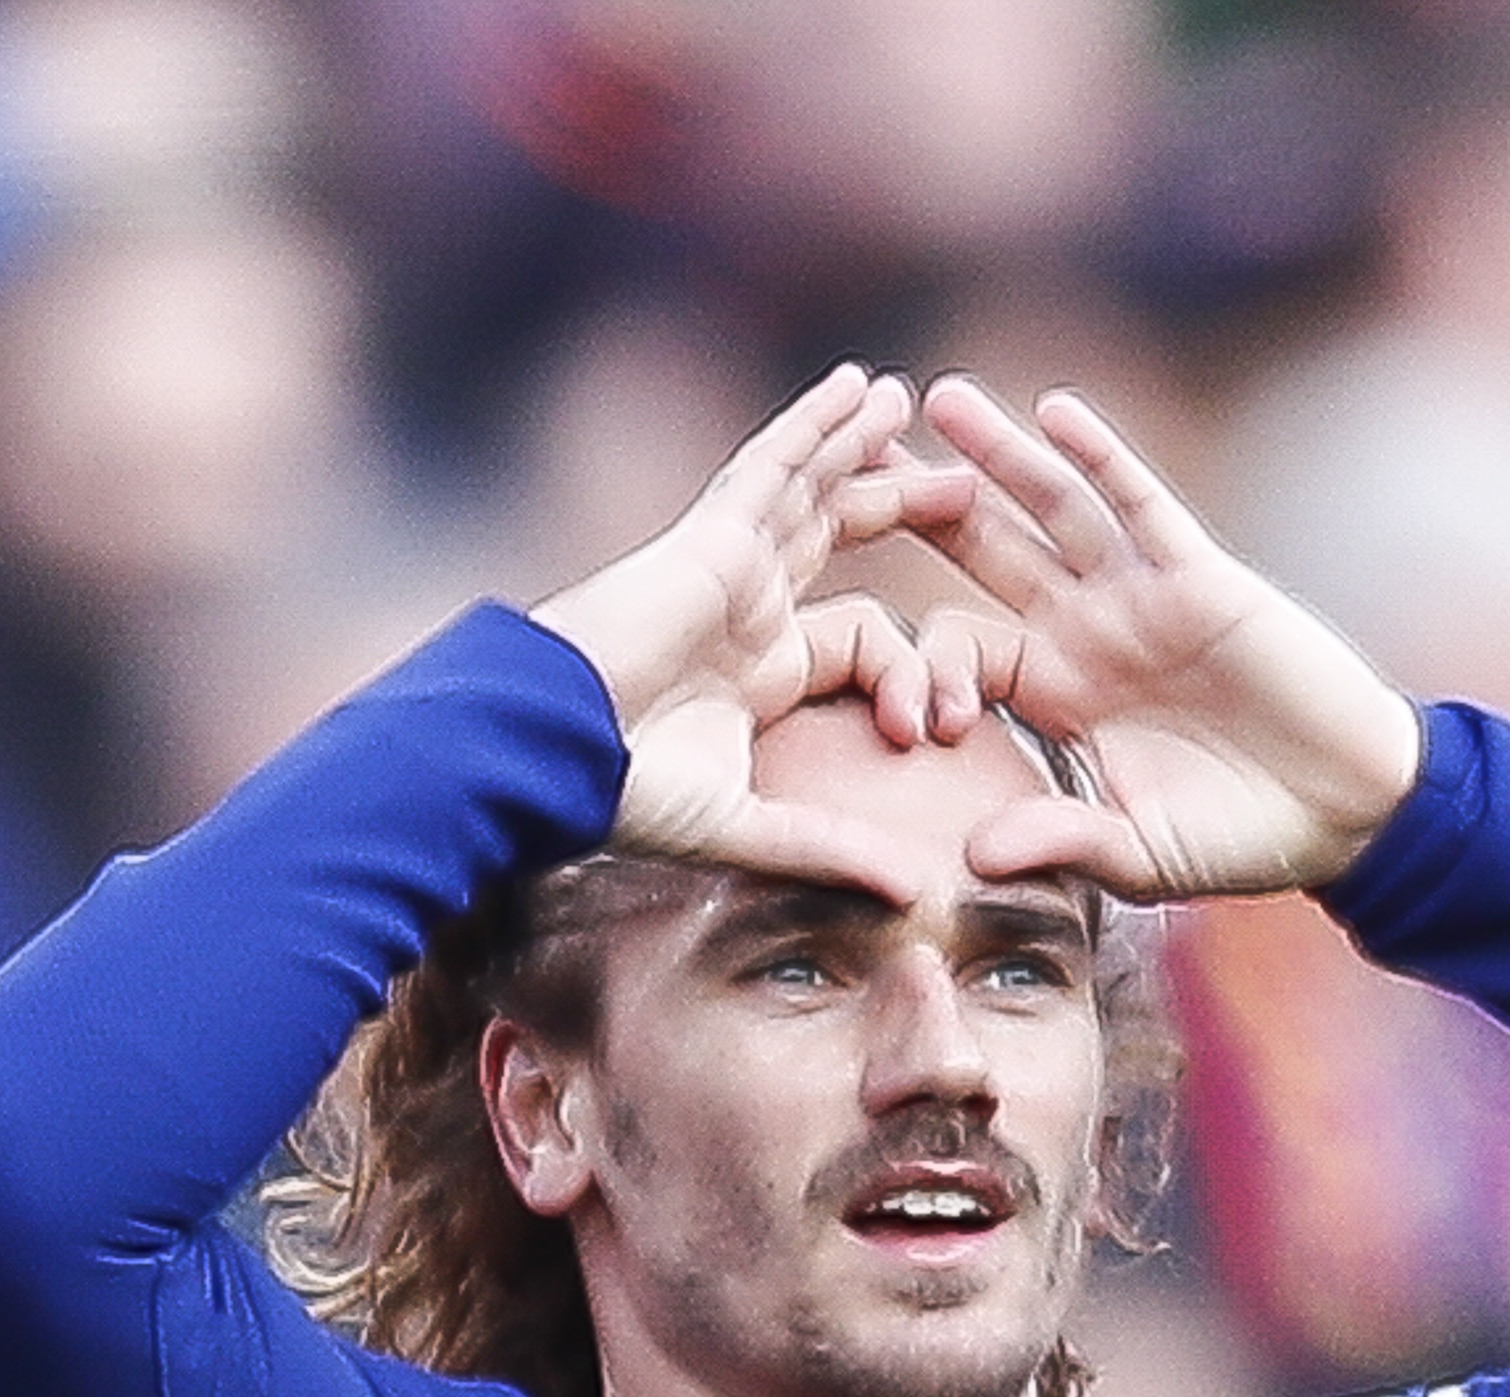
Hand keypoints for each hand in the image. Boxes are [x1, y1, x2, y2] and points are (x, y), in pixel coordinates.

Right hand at [529, 363, 967, 884]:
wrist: (547, 748)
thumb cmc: (621, 795)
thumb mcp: (745, 828)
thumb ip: (829, 850)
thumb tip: (915, 896)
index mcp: (759, 673)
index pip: (862, 642)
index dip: (909, 675)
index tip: (930, 728)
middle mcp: (747, 608)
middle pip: (837, 536)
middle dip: (896, 502)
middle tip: (962, 482)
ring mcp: (727, 567)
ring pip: (810, 489)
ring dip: (859, 444)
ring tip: (906, 399)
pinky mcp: (710, 538)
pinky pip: (774, 466)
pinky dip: (816, 425)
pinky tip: (859, 388)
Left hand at [903, 375, 1421, 901]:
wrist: (1344, 808)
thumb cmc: (1239, 837)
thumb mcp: (1137, 854)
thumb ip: (1059, 842)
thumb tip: (974, 857)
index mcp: (1056, 695)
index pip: (961, 650)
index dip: (926, 672)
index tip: (924, 722)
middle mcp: (1086, 630)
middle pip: (986, 550)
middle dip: (922, 506)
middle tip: (851, 462)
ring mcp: (1140, 594)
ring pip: (1053, 507)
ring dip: (999, 454)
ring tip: (940, 400)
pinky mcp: (1200, 575)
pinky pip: (1141, 503)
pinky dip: (1101, 456)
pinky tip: (1057, 411)